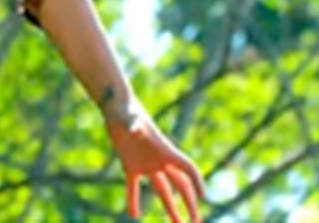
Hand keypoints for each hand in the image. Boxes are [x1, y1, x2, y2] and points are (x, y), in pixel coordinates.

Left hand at [104, 101, 204, 221]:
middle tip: (196, 222)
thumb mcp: (132, 119)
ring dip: (170, 207)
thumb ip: (135, 126)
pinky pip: (134, 186)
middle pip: (180, 186)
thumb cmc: (127, 111)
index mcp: (165, 151)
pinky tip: (133, 214)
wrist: (116, 108)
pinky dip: (133, 199)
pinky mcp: (130, 164)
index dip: (196, 182)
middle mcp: (159, 160)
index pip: (187, 169)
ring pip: (162, 190)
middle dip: (189, 204)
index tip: (202, 197)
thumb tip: (135, 131)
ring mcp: (146, 164)